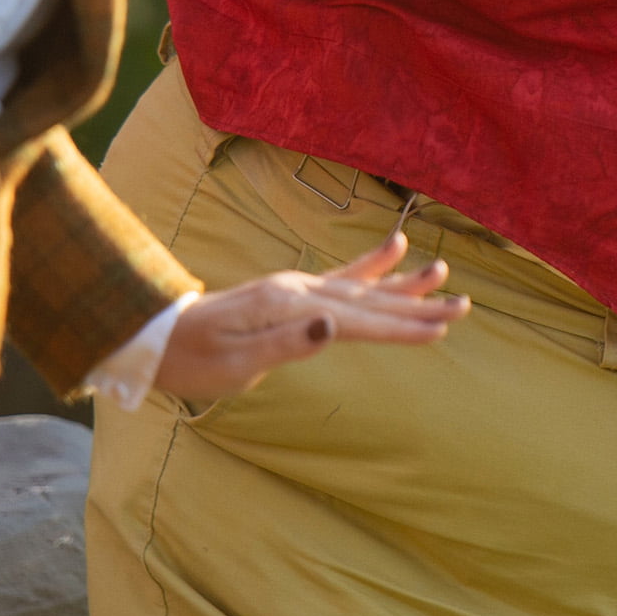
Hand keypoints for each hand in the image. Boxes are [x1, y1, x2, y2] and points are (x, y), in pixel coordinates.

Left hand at [152, 231, 468, 406]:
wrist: (154, 338)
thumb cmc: (191, 362)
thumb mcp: (231, 365)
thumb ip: (283, 345)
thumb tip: (330, 326)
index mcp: (288, 309)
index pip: (356, 321)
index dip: (399, 328)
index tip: (440, 331)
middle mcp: (297, 289)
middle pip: (367, 300)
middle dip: (416, 306)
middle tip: (462, 307)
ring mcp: (295, 286)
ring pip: (361, 285)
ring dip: (403, 284)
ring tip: (442, 272)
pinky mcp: (291, 291)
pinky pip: (340, 276)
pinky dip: (369, 265)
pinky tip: (394, 250)